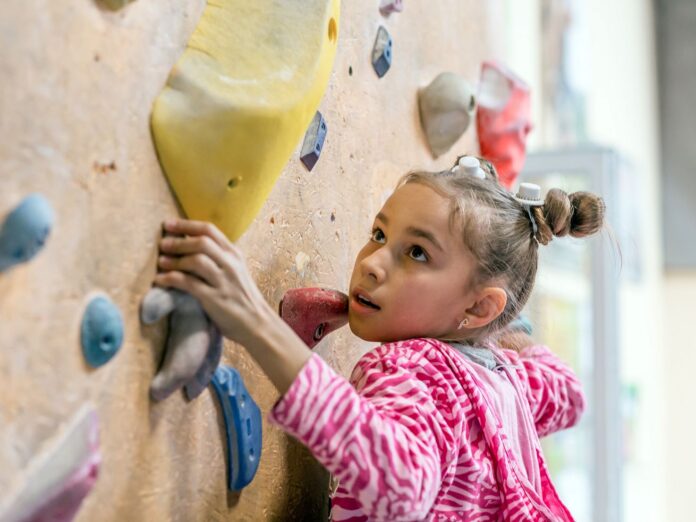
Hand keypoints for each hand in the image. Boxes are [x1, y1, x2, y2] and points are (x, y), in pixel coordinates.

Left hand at [154, 219, 271, 344]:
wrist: (257, 325)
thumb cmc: (242, 298)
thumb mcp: (235, 272)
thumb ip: (218, 258)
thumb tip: (189, 245)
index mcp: (235, 255)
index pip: (209, 230)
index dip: (186, 225)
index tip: (168, 224)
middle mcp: (231, 264)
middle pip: (201, 242)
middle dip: (178, 242)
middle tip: (162, 244)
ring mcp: (224, 281)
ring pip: (195, 261)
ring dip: (174, 260)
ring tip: (161, 262)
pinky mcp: (215, 298)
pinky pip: (188, 283)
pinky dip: (171, 279)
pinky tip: (160, 280)